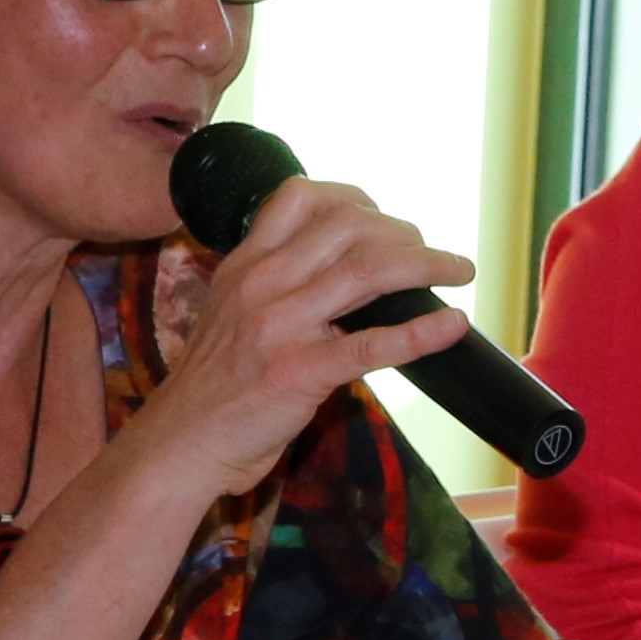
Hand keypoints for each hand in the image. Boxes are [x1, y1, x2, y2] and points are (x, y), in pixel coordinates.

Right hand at [135, 175, 478, 497]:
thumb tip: (343, 268)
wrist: (181, 441)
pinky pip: (370, 345)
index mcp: (245, 263)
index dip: (356, 198)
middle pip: (348, 226)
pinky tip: (453, 326)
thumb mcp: (232, 311)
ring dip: (426, 265)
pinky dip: (420, 333)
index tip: (385, 220)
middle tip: (431, 254)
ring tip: (459, 271)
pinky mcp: (299, 373)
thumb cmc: (215, 384)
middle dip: (403, 232)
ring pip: (367, 271)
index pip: (301, 197)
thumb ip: (277, 283)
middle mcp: (262, 284)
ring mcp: (280, 326)